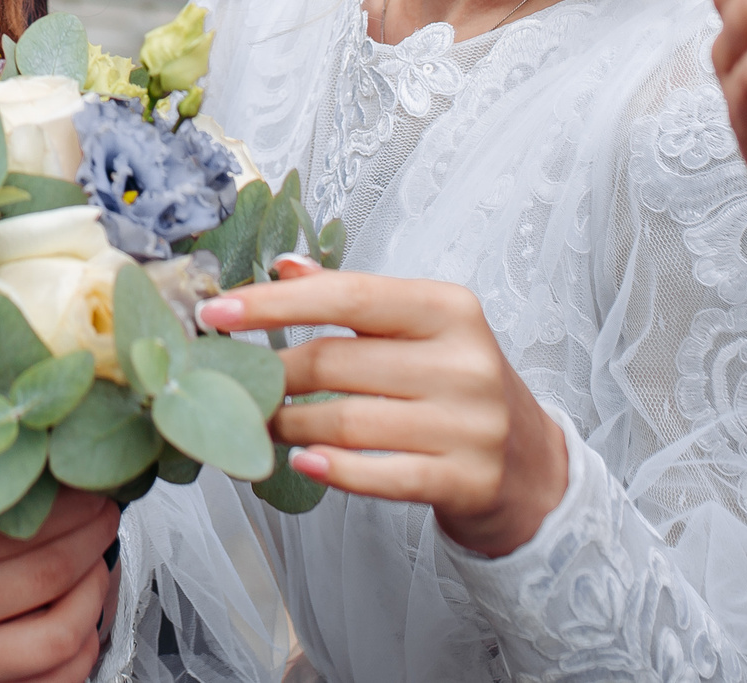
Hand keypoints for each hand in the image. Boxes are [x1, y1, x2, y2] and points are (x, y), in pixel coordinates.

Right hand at [0, 446, 117, 682]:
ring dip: (96, 596)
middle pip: (49, 573)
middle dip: (95, 536)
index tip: (93, 482)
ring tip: (100, 565)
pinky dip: (77, 655)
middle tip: (110, 513)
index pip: (16, 522)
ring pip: (59, 636)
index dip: (71, 501)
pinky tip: (80, 624)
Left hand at [197, 258, 568, 558]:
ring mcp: (470, 424)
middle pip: (338, 362)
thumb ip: (356, 298)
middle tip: (229, 383)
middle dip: (271, 374)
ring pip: (351, 421)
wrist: (531, 465)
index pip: (348, 295)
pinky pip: (384, 476)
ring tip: (260, 424)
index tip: (215, 313)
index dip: (273, 304)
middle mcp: (463, 361)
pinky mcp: (468, 479)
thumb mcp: (421, 329)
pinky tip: (303, 463)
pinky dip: (336, 471)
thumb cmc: (459, 385)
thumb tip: (284, 266)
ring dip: (290, 426)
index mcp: (448, 308)